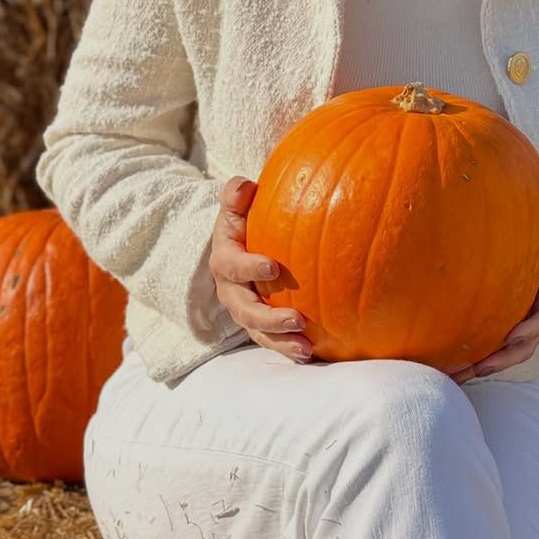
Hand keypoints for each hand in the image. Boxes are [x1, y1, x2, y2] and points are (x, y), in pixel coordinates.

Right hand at [208, 176, 315, 364]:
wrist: (239, 247)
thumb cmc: (244, 223)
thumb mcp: (236, 208)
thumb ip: (236, 195)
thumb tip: (245, 185)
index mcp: (225, 260)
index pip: (233, 266)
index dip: (250, 268)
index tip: (273, 267)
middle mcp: (231, 291)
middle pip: (245, 311)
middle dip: (268, 319)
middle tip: (296, 319)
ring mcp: (244, 311)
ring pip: (258, 333)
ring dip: (281, 342)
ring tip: (306, 348)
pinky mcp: (259, 325)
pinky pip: (272, 341)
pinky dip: (289, 349)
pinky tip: (313, 353)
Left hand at [449, 203, 538, 383]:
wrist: (529, 220)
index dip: (531, 331)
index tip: (511, 338)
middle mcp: (537, 309)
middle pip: (524, 344)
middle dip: (504, 359)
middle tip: (479, 368)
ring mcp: (519, 315)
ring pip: (505, 350)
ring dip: (484, 365)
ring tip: (457, 376)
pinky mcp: (500, 315)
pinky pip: (488, 338)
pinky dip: (471, 354)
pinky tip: (448, 365)